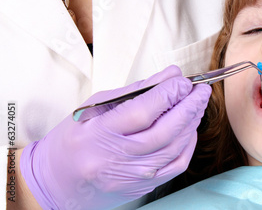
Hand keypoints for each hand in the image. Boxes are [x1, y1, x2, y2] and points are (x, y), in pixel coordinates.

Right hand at [20, 65, 210, 208]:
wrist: (57, 183)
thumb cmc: (74, 140)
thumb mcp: (94, 108)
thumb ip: (135, 91)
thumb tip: (170, 75)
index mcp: (98, 134)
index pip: (141, 112)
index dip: (167, 94)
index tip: (183, 80)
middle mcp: (116, 159)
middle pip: (164, 131)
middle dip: (189, 106)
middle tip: (201, 90)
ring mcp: (132, 177)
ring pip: (174, 148)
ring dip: (192, 122)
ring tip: (197, 104)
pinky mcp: (143, 187)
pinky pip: (176, 165)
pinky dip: (188, 144)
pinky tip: (189, 128)